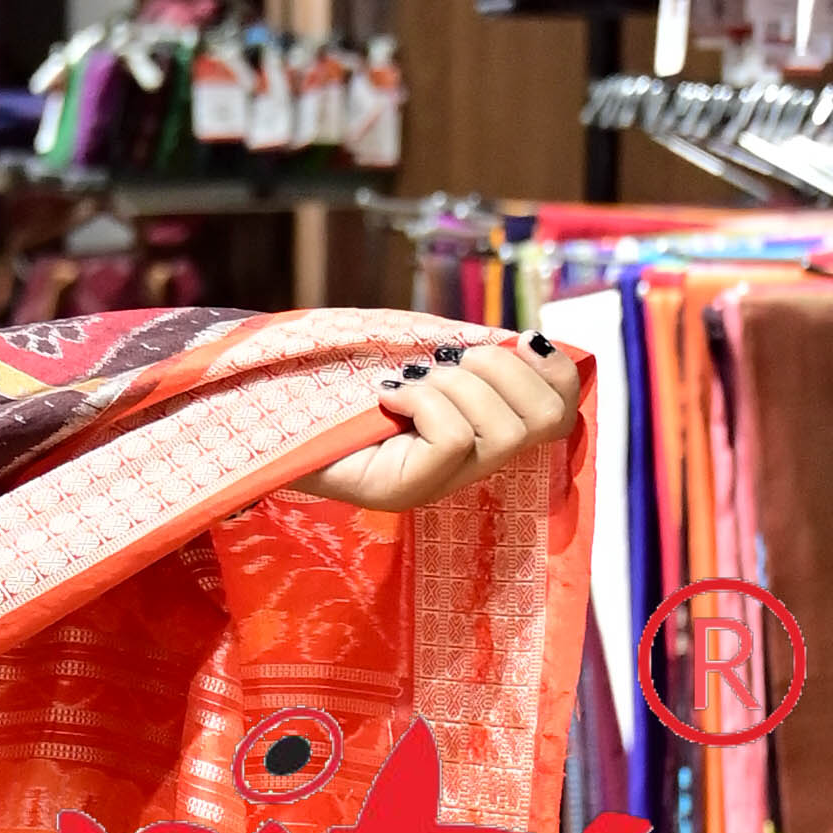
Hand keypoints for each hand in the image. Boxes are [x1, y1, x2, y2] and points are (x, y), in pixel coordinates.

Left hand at [313, 330, 580, 517]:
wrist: (270, 415)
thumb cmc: (344, 381)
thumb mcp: (420, 361)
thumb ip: (468, 358)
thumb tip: (526, 343)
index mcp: (482, 435)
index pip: (562, 416)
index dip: (556, 372)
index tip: (519, 339)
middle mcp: (469, 470)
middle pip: (545, 422)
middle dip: (504, 371)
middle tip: (448, 362)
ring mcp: (438, 486)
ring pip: (503, 431)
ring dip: (458, 385)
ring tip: (412, 382)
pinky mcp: (404, 492)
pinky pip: (453, 438)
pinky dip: (424, 401)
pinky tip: (388, 397)